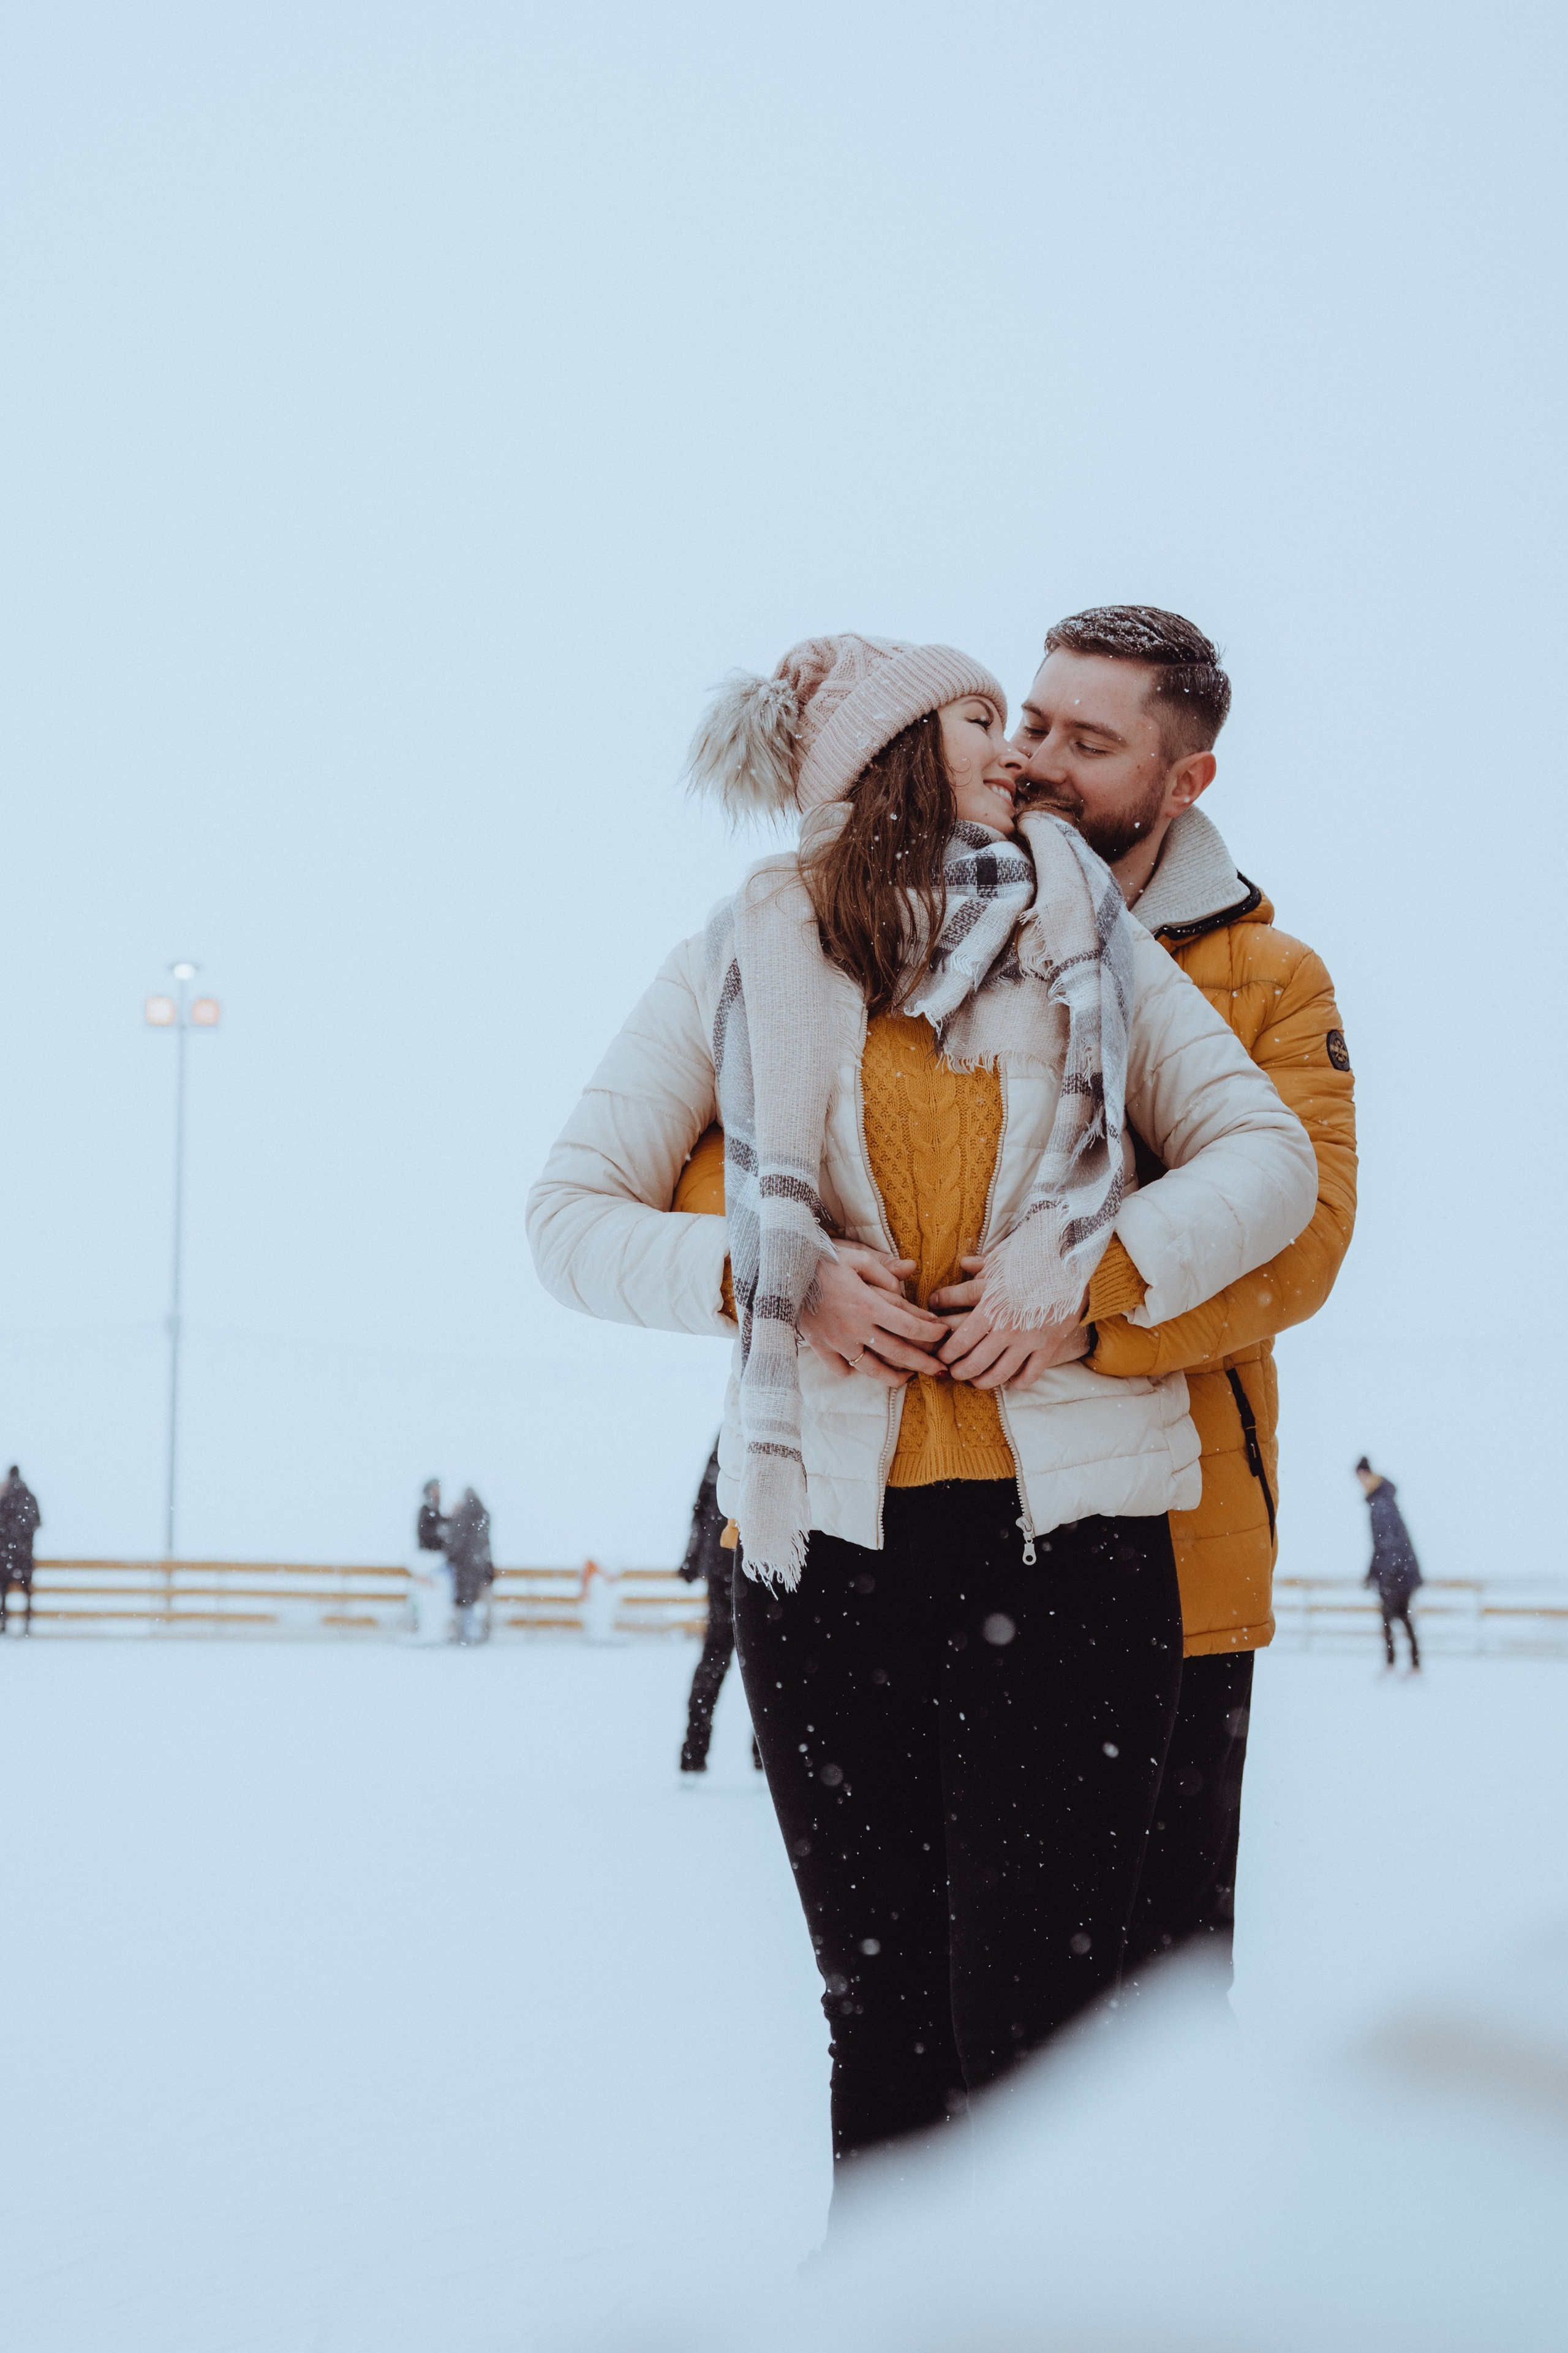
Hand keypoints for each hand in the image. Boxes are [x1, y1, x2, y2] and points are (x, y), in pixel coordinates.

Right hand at [798, 1242, 950, 1385]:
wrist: (779, 1271)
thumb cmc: (820, 1258)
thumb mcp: (855, 1257)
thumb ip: (884, 1268)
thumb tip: (912, 1270)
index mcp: (868, 1304)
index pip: (910, 1326)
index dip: (931, 1332)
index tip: (943, 1333)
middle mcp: (856, 1328)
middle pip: (898, 1353)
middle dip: (924, 1364)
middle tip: (941, 1371)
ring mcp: (837, 1341)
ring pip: (871, 1369)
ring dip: (893, 1377)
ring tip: (906, 1379)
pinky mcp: (819, 1346)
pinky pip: (840, 1367)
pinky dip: (851, 1370)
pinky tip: (860, 1366)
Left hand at [930, 1255, 1090, 1389]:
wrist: (1071, 1260)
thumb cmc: (1032, 1257)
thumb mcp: (1001, 1259)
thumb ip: (979, 1267)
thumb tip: (961, 1264)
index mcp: (988, 1304)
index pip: (957, 1336)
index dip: (944, 1349)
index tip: (940, 1351)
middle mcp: (1005, 1326)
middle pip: (973, 1361)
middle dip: (957, 1371)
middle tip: (952, 1371)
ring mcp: (1027, 1339)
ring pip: (998, 1374)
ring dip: (982, 1381)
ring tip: (974, 1380)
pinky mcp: (1048, 1345)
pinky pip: (1030, 1374)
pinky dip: (1018, 1382)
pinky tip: (1011, 1380)